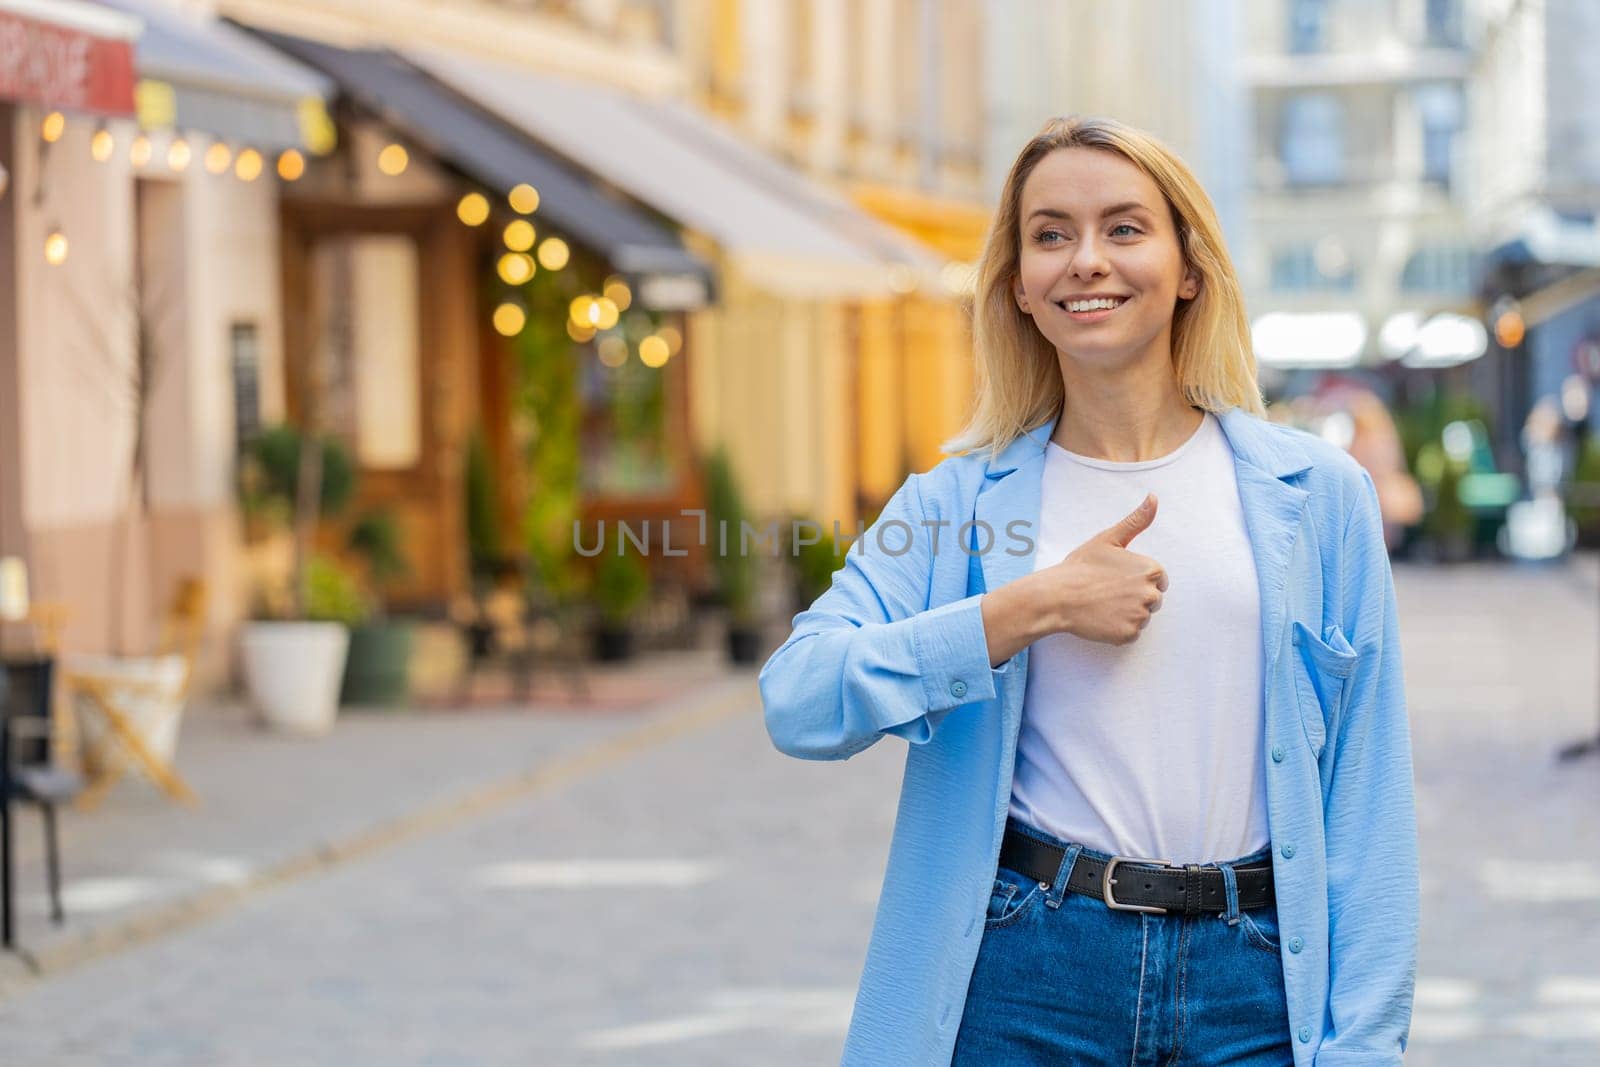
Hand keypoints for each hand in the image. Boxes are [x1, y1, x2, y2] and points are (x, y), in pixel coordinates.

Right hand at [1035, 492, 1167, 645]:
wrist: (1058, 596)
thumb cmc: (1081, 566)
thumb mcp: (1109, 538)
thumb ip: (1136, 520)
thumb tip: (1153, 497)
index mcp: (1150, 570)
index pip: (1158, 580)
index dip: (1137, 579)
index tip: (1117, 578)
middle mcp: (1151, 594)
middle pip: (1152, 600)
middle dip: (1134, 597)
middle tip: (1107, 592)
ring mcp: (1140, 617)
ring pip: (1141, 617)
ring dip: (1126, 614)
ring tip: (1103, 604)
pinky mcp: (1128, 635)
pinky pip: (1130, 633)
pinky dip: (1118, 629)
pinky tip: (1101, 618)